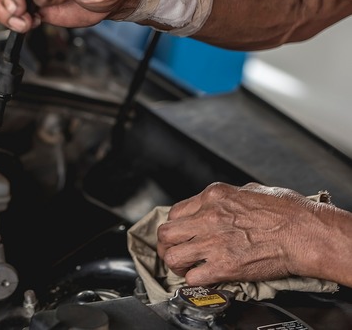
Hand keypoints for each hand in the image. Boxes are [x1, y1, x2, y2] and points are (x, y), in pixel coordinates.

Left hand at [156, 182, 336, 285]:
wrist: (306, 233)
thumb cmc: (289, 212)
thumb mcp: (252, 190)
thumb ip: (229, 197)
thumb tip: (223, 203)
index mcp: (213, 196)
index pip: (175, 212)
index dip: (176, 226)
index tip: (181, 234)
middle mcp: (208, 217)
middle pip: (166, 233)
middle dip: (168, 245)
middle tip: (176, 252)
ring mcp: (213, 242)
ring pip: (172, 256)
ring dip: (176, 264)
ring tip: (185, 267)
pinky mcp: (224, 266)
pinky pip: (192, 277)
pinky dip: (194, 280)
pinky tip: (202, 277)